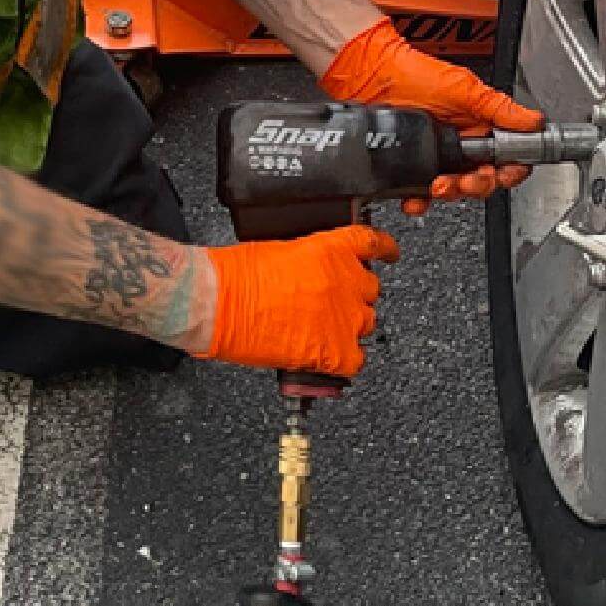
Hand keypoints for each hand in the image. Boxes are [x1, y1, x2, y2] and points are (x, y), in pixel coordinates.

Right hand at [199, 226, 400, 376]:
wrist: (216, 301)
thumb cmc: (234, 275)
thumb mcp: (279, 249)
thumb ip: (309, 257)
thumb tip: (313, 271)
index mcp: (330, 249)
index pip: (373, 244)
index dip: (385, 250)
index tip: (389, 254)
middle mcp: (344, 281)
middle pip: (370, 290)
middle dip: (353, 296)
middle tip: (328, 304)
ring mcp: (342, 317)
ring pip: (366, 324)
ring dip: (348, 327)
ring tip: (319, 331)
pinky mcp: (332, 350)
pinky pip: (355, 361)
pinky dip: (342, 361)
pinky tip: (324, 357)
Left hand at [319, 18, 543, 212]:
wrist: (368, 74)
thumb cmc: (413, 74)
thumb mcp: (463, 89)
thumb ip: (499, 108)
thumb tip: (534, 121)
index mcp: (478, 127)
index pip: (506, 158)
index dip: (509, 171)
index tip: (504, 173)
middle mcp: (459, 146)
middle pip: (482, 181)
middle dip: (478, 186)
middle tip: (468, 181)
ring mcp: (434, 159)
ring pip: (453, 191)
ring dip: (450, 194)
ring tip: (439, 185)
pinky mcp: (409, 169)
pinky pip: (419, 195)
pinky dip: (418, 203)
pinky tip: (414, 199)